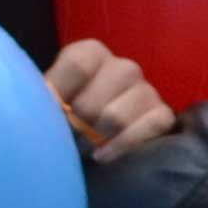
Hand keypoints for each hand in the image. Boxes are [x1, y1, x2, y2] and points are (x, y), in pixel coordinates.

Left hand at [46, 40, 174, 158]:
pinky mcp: (163, 114)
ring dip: (96, 137)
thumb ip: (44, 96)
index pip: (79, 64)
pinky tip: (102, 154)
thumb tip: (45, 108)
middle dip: (77, 124)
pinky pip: (148, 129)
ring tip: (84, 146)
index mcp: (93, 54)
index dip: (60, 93)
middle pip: (94, 99)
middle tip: (67, 136)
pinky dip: (121, 145)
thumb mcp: (49, 98)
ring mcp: (146, 89)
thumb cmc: (66, 111)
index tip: (49, 112)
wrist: (92, 132)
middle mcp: (123, 67)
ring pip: (117, 117)